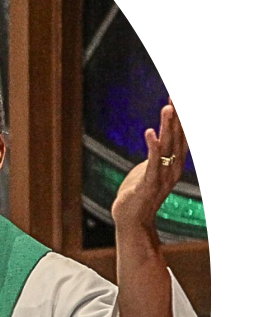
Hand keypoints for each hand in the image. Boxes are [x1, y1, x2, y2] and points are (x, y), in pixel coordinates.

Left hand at [110, 98, 188, 231]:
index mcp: (175, 163)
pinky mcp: (149, 184)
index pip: (183, 135)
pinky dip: (152, 146)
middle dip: (178, 116)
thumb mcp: (149, 169)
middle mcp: (173, 168)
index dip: (182, 118)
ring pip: (167, 147)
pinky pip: (152, 162)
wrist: (132, 221)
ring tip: (167, 108)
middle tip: (174, 96)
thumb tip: (157, 139)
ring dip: (168, 126)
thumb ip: (156, 155)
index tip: (177, 98)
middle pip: (178, 137)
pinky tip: (150, 132)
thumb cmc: (138, 194)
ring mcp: (163, 176)